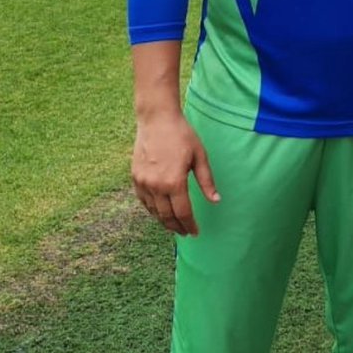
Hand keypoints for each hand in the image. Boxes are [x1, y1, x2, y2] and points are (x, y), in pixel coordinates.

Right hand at [131, 112, 218, 235]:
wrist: (157, 119)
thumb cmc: (182, 135)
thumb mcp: (200, 156)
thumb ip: (207, 181)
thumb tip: (216, 200)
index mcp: (174, 182)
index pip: (183, 213)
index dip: (190, 225)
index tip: (195, 232)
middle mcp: (156, 186)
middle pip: (167, 216)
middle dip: (177, 227)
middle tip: (185, 233)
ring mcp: (143, 182)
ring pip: (154, 211)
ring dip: (164, 221)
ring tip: (174, 226)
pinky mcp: (135, 177)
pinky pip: (143, 201)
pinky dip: (152, 210)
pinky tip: (160, 212)